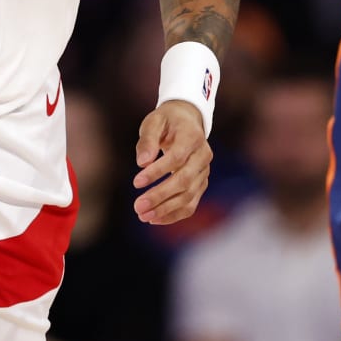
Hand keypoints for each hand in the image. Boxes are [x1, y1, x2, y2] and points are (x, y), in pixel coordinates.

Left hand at [132, 100, 211, 224]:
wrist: (187, 121)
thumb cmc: (166, 121)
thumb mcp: (153, 122)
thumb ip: (147, 140)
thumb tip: (142, 163)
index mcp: (193, 136)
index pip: (177, 158)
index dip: (157, 172)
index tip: (136, 182)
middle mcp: (203, 155)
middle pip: (184, 180)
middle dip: (160, 196)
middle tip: (138, 206)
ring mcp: (204, 171)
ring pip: (188, 196)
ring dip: (165, 209)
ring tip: (143, 216)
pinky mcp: (201, 184)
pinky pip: (190, 204)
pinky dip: (173, 214)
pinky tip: (155, 219)